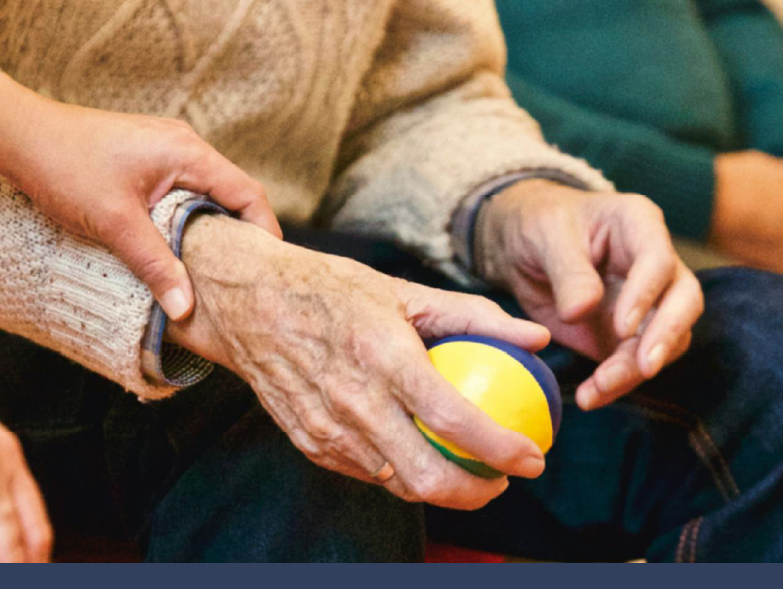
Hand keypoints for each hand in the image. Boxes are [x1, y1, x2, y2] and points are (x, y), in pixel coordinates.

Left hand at [0, 100, 282, 320]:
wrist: (19, 136)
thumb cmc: (65, 167)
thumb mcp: (115, 224)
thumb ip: (156, 266)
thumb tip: (186, 309)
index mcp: (188, 153)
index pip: (248, 193)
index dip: (264, 233)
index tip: (266, 271)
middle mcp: (183, 146)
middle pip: (231, 195)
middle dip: (239, 237)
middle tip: (241, 280)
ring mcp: (164, 150)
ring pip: (204, 195)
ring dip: (209, 230)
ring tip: (210, 272)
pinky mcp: (145, 159)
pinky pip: (181, 192)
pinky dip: (185, 220)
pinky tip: (174, 248)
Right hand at [166, 215, 550, 509]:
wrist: (247, 303)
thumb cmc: (330, 290)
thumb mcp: (403, 290)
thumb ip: (474, 316)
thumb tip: (535, 337)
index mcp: (384, 356)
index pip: (454, 420)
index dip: (502, 449)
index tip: (533, 457)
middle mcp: (354, 401)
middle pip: (427, 476)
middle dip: (477, 493)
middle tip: (502, 479)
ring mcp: (328, 429)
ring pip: (397, 484)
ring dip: (441, 488)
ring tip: (467, 471)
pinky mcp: (310, 443)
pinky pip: (366, 473)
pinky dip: (399, 472)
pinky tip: (418, 454)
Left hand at [475, 180, 703, 410]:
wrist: (522, 248)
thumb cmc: (539, 224)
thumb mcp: (546, 236)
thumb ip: (568, 272)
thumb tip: (582, 311)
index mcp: (638, 224)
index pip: (659, 260)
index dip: (646, 294)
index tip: (622, 326)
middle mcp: (655, 264)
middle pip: (683, 301)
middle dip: (666, 336)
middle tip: (644, 367)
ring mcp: (648, 302)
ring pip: (666, 340)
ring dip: (636, 369)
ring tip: (598, 388)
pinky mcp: (630, 335)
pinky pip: (635, 363)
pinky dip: (617, 383)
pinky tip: (591, 396)